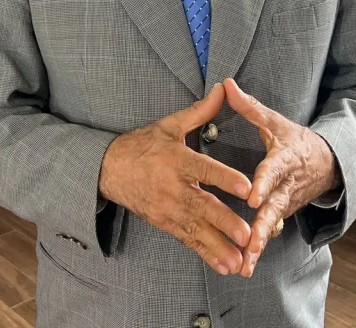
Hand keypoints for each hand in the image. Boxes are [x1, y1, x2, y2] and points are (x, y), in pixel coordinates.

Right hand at [98, 83, 252, 274]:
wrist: (108, 169)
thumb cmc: (143, 145)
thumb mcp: (170, 125)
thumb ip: (201, 110)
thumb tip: (225, 88)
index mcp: (177, 159)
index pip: (204, 169)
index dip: (225, 178)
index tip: (246, 187)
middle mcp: (173, 187)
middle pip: (202, 206)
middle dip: (225, 222)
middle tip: (247, 234)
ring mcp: (168, 209)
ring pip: (197, 230)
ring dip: (219, 246)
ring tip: (240, 260)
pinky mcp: (164, 223)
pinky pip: (188, 240)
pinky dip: (206, 253)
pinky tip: (224, 265)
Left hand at [223, 78, 339, 277]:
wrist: (328, 162)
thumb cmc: (295, 140)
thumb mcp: (275, 121)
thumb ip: (249, 106)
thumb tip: (226, 84)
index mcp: (284, 159)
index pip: (273, 170)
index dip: (263, 183)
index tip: (251, 196)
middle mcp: (287, 184)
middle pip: (275, 206)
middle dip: (263, 225)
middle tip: (251, 241)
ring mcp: (288, 202)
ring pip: (274, 224)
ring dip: (260, 243)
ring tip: (246, 261)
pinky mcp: (285, 213)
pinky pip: (272, 231)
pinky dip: (260, 248)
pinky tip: (246, 264)